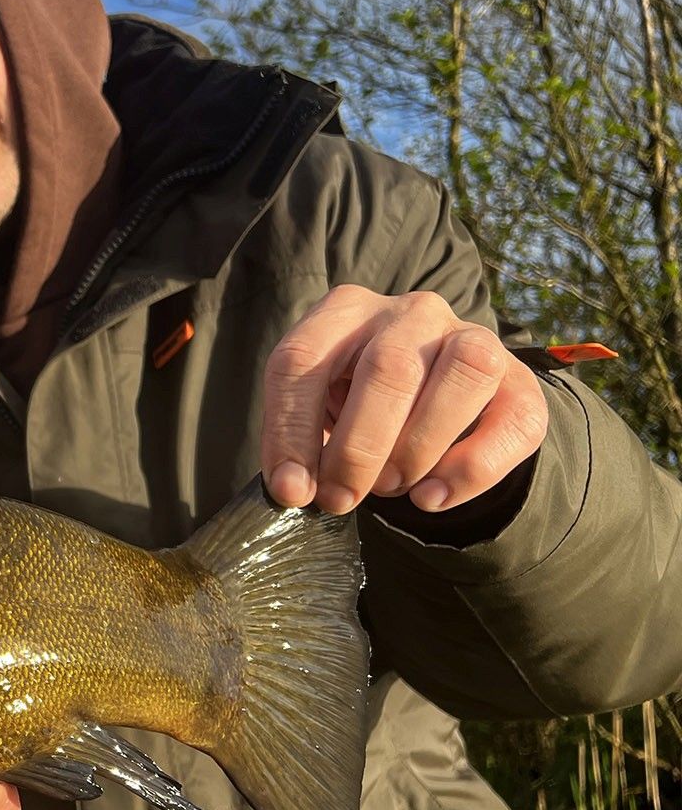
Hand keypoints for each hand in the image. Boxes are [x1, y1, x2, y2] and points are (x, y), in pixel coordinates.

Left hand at [263, 286, 547, 514]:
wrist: (434, 396)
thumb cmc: (357, 404)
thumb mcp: (320, 408)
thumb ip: (305, 440)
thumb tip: (294, 489)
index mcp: (344, 310)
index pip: (302, 359)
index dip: (290, 430)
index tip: (289, 490)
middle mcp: (410, 312)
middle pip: (388, 367)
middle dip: (357, 448)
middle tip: (340, 498)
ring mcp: (471, 336)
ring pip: (463, 373)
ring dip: (418, 447)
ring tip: (389, 488)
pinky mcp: (520, 379)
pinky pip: (512, 421)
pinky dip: (471, 470)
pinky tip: (432, 498)